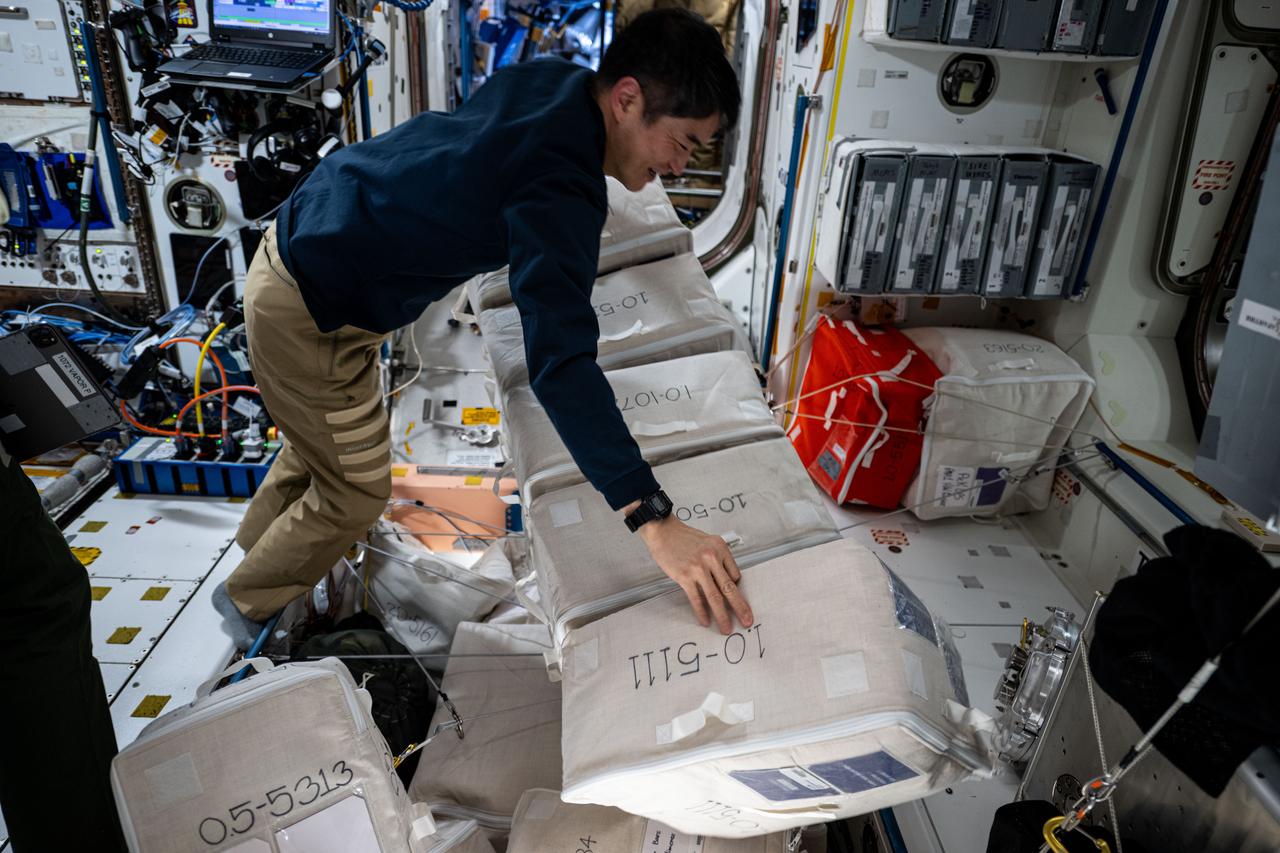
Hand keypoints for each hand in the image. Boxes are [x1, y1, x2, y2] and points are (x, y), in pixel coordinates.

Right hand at [630, 510, 753, 633]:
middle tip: (747, 621)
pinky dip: (702, 612)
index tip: (736, 601)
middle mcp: (712, 558)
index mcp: (721, 548)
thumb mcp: (708, 542)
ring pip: (715, 597)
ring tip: (726, 628)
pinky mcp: (685, 576)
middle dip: (740, 608)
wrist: (662, 531)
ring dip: (722, 615)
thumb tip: (724, 581)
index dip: (736, 589)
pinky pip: (697, 598)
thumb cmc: (683, 538)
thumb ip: (717, 560)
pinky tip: (705, 620)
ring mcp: (698, 568)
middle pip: (730, 588)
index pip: (735, 574)